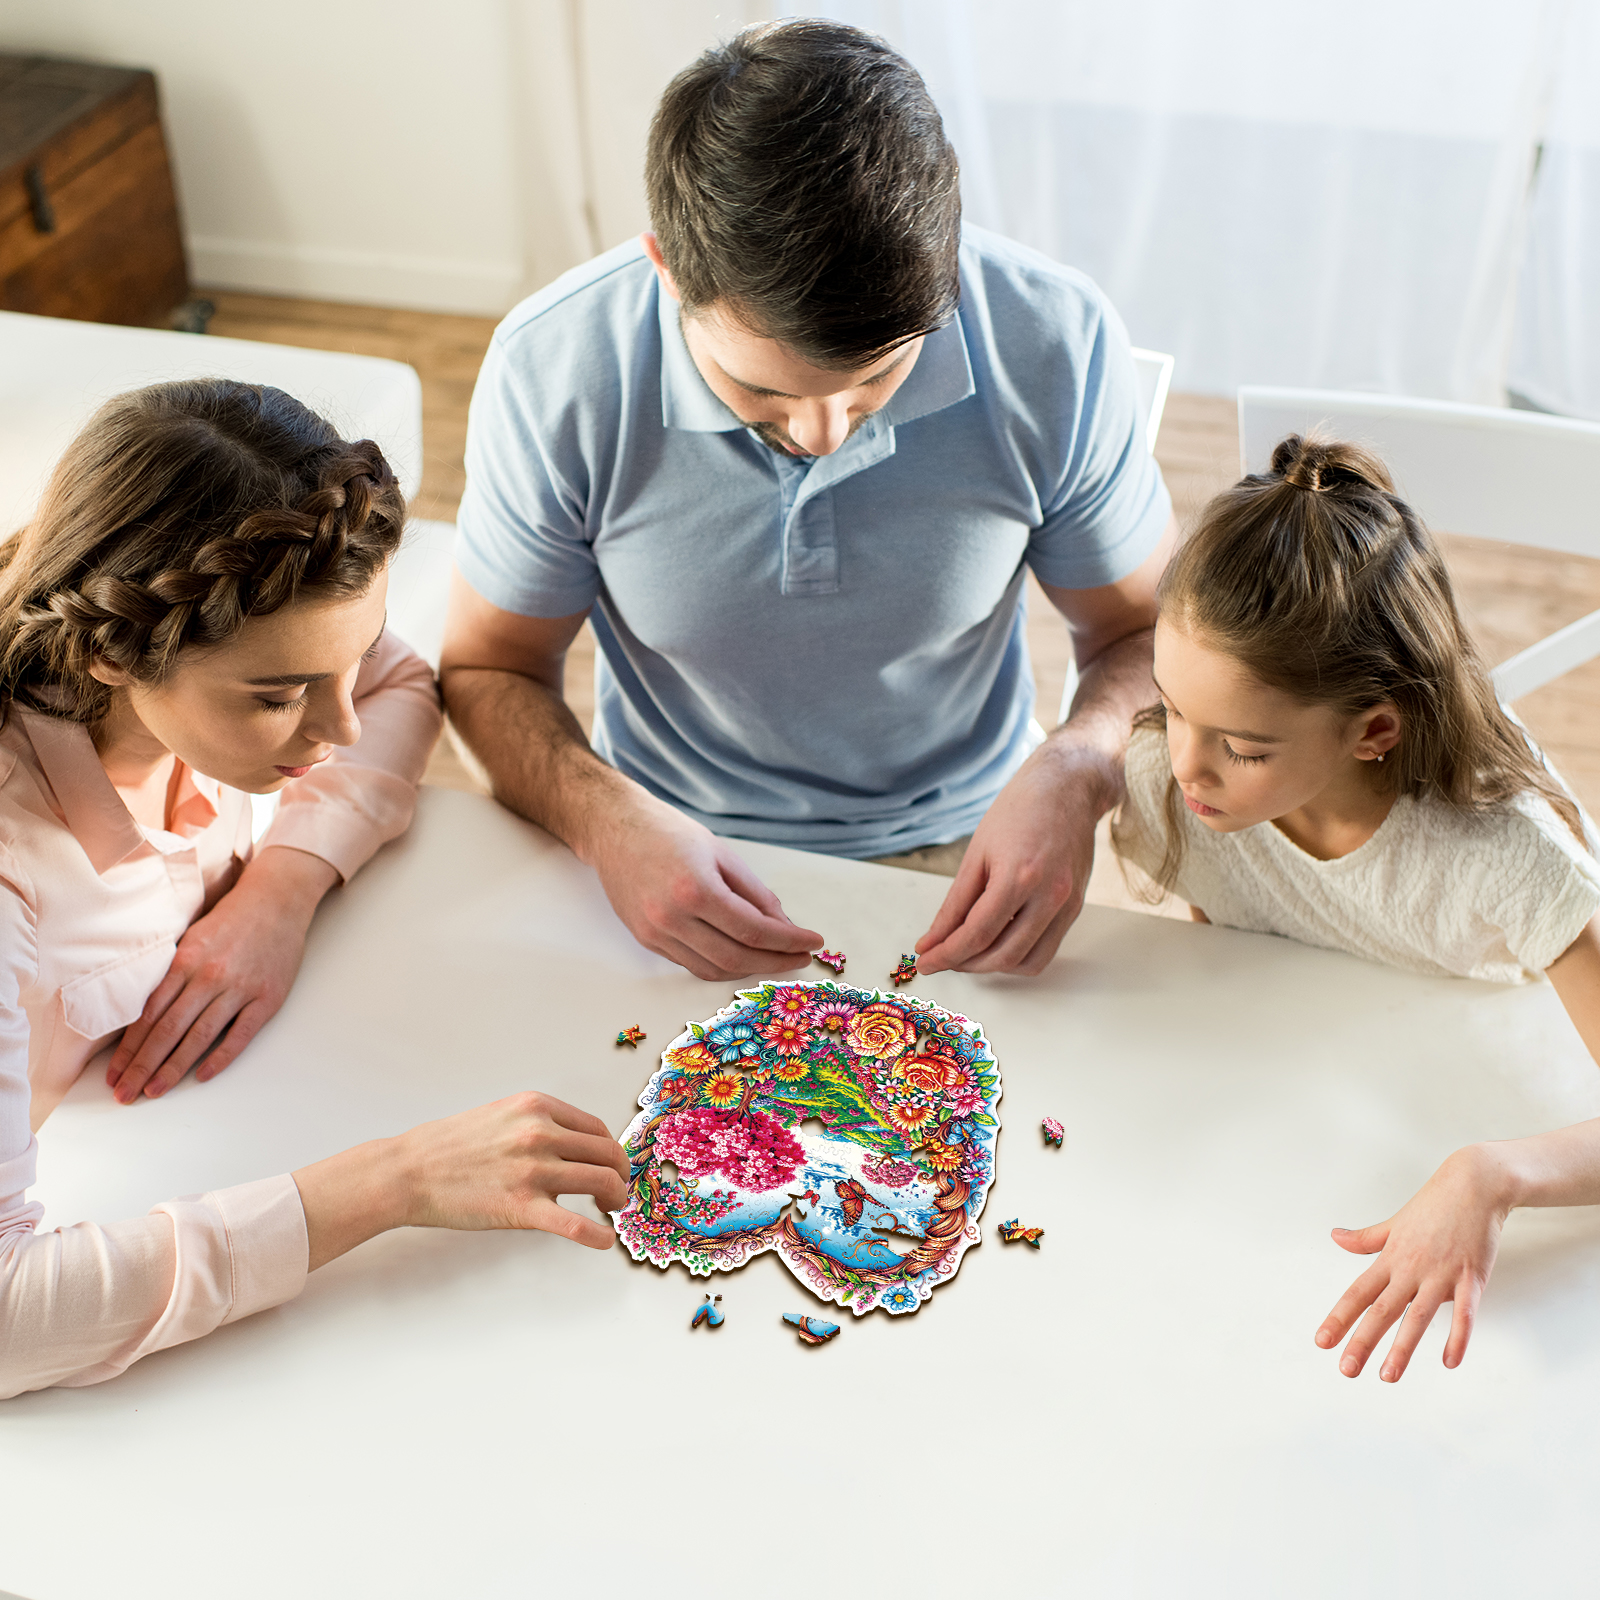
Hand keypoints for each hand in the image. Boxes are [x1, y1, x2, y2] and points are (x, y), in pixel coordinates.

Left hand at [106, 846, 337, 1102]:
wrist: (277, 900)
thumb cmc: (231, 919)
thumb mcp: (191, 938)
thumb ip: (171, 973)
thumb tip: (142, 1014)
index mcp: (185, 961)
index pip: (149, 1015)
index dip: (129, 1048)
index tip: (115, 1073)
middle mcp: (208, 977)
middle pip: (167, 1031)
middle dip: (142, 1066)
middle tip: (125, 1094)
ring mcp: (239, 989)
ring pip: (199, 1037)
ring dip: (173, 1068)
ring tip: (154, 1091)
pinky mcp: (267, 998)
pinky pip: (240, 1034)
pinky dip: (220, 1057)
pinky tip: (201, 1075)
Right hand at [294, 1092, 631, 1268]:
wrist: (408, 1171)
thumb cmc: (449, 1146)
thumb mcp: (501, 1115)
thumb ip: (539, 1124)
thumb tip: (576, 1145)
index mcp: (537, 1108)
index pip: (596, 1129)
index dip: (611, 1150)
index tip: (611, 1165)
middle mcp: (540, 1134)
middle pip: (606, 1154)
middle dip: (620, 1174)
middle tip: (617, 1190)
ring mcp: (533, 1171)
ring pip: (601, 1182)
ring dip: (615, 1198)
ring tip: (609, 1209)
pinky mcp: (522, 1208)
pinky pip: (575, 1225)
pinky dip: (598, 1236)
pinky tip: (604, 1242)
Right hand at [587, 791, 821, 979]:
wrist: (614, 829)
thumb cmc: (668, 833)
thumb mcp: (722, 854)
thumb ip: (755, 894)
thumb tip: (784, 926)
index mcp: (695, 889)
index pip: (754, 930)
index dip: (789, 941)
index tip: (812, 943)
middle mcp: (671, 917)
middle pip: (736, 958)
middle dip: (775, 962)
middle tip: (799, 957)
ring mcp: (655, 933)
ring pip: (713, 969)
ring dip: (749, 969)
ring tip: (774, 957)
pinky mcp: (646, 940)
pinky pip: (691, 964)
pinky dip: (721, 965)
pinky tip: (741, 954)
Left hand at [915, 740, 1109, 975]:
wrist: (1068, 788)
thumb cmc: (1020, 810)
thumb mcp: (977, 853)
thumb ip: (955, 904)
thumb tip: (933, 939)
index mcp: (1018, 876)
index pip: (977, 934)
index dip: (947, 954)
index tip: (926, 962)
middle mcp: (1049, 896)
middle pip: (1002, 955)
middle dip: (966, 964)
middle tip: (941, 958)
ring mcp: (1067, 905)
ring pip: (1027, 962)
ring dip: (992, 966)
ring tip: (967, 953)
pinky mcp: (1075, 908)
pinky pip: (1046, 950)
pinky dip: (1018, 956)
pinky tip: (996, 943)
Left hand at [1315, 1144, 1513, 1381]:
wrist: (1475, 1184)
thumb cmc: (1434, 1205)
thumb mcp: (1394, 1223)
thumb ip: (1366, 1238)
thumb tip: (1335, 1237)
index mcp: (1390, 1258)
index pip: (1358, 1293)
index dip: (1339, 1318)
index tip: (1322, 1341)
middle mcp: (1410, 1268)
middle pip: (1381, 1310)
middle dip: (1362, 1341)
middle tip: (1346, 1370)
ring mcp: (1441, 1273)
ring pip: (1417, 1316)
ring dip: (1402, 1348)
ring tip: (1387, 1376)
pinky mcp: (1472, 1277)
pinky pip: (1465, 1312)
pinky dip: (1458, 1336)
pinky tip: (1449, 1361)